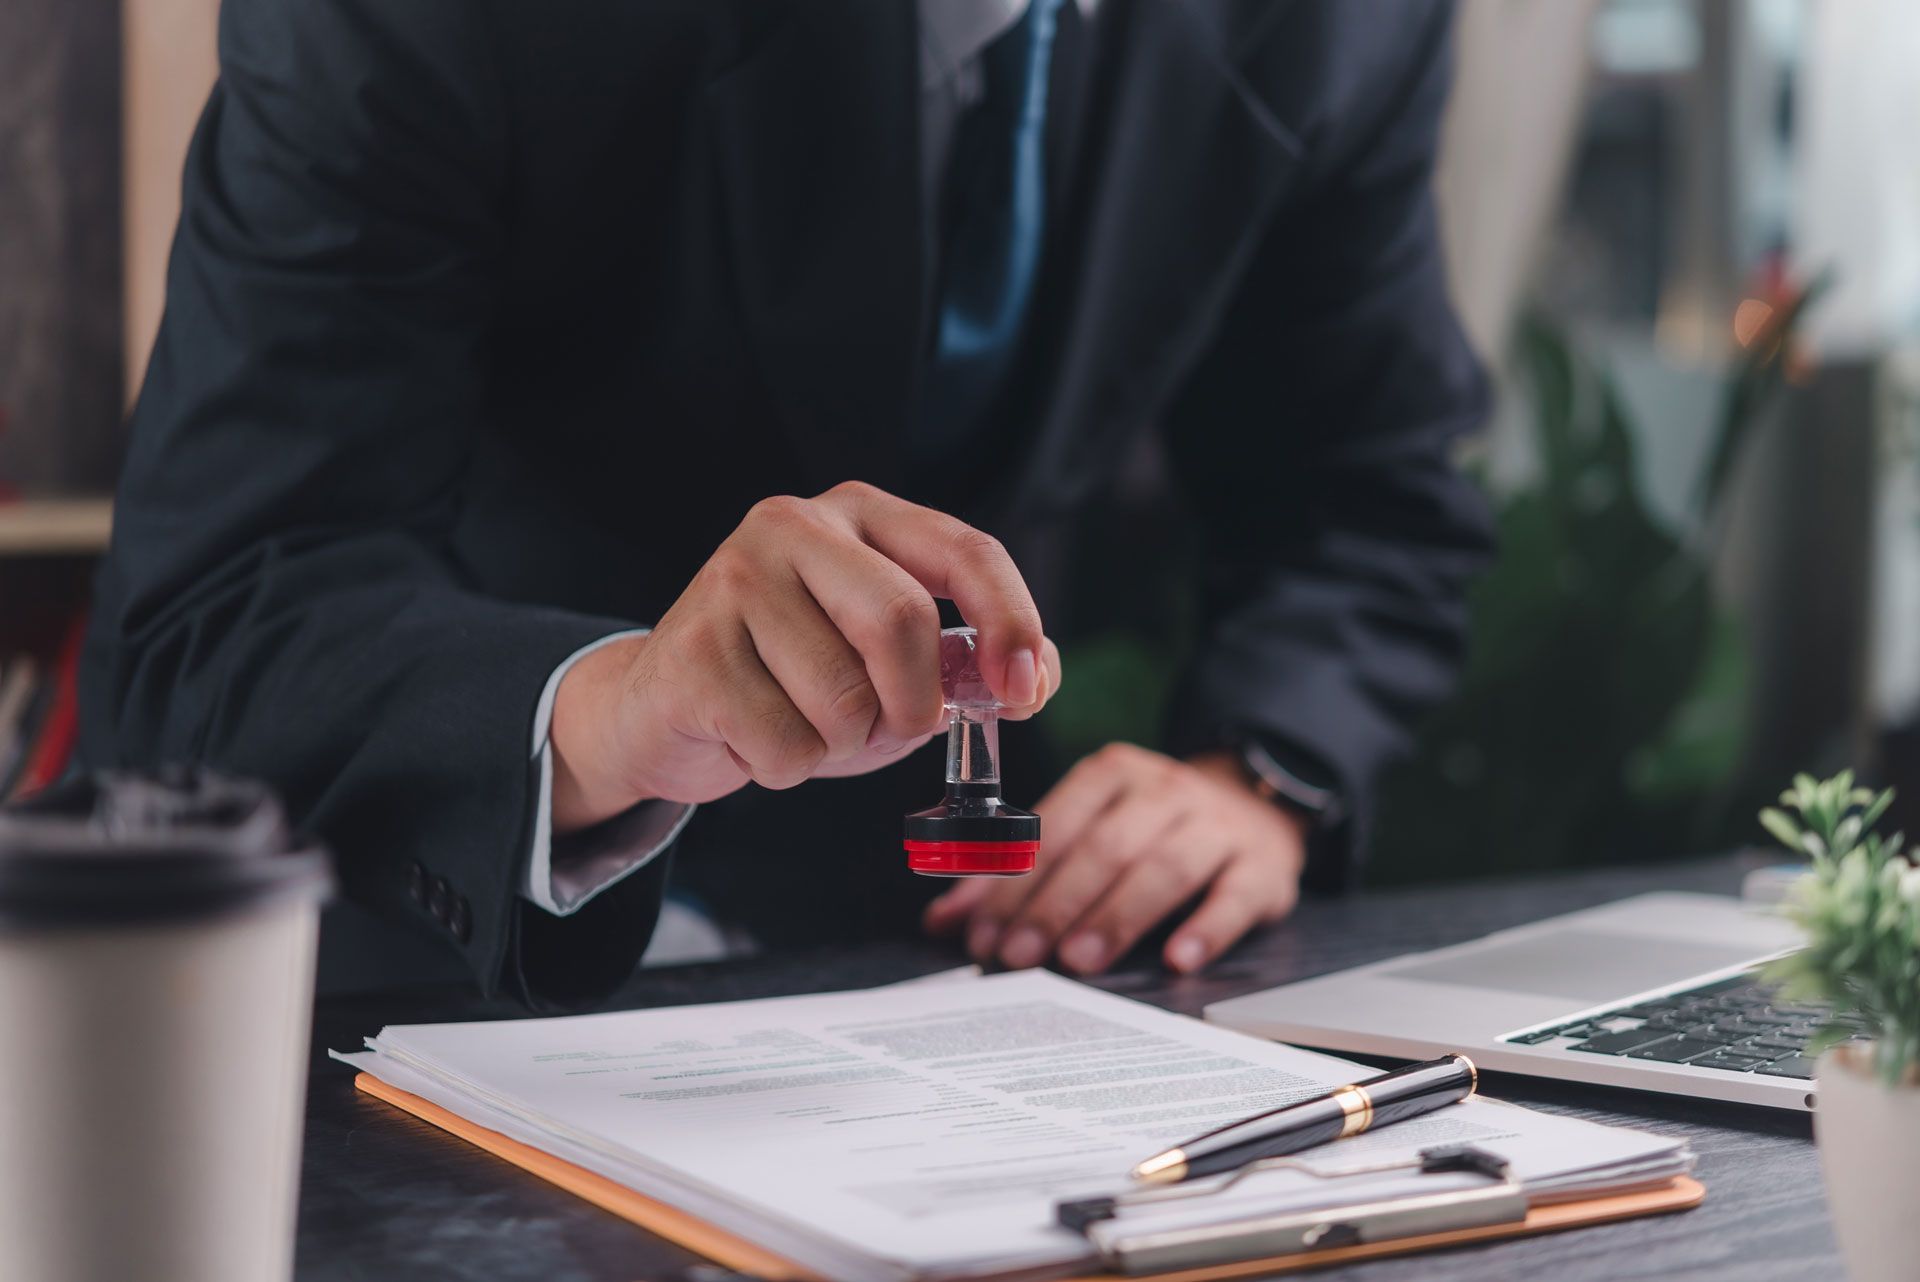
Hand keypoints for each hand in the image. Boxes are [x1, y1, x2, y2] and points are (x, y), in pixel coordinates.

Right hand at [549, 481, 1060, 829]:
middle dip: (914, 704)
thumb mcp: (891, 665)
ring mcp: (735, 580)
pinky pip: (786, 742)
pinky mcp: (693, 651)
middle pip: (902, 622)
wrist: (664, 708)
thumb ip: (967, 665)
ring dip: (843, 744)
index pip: (966, 551)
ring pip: (844, 696)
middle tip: (893, 729)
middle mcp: (795, 526)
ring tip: (806, 724)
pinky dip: (789, 767)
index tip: (1022, 691)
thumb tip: (1033, 680)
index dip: (1010, 622)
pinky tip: (756, 738)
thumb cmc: (792, 683)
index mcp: (861, 515)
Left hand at [923, 744, 1304, 974]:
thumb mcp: (1089, 830)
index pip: (1056, 827)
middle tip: (1019, 955)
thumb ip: (1020, 873)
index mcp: (1113, 774)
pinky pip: (1234, 896)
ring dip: (1117, 916)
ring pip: (1165, 867)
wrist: (1256, 805)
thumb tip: (945, 920)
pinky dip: (1206, 928)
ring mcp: (1217, 826)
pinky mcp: (1263, 867)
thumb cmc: (1153, 827)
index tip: (983, 932)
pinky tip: (1178, 958)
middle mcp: (1165, 791)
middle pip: (1105, 847)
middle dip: (1056, 904)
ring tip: (1079, 961)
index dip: (1016, 881)